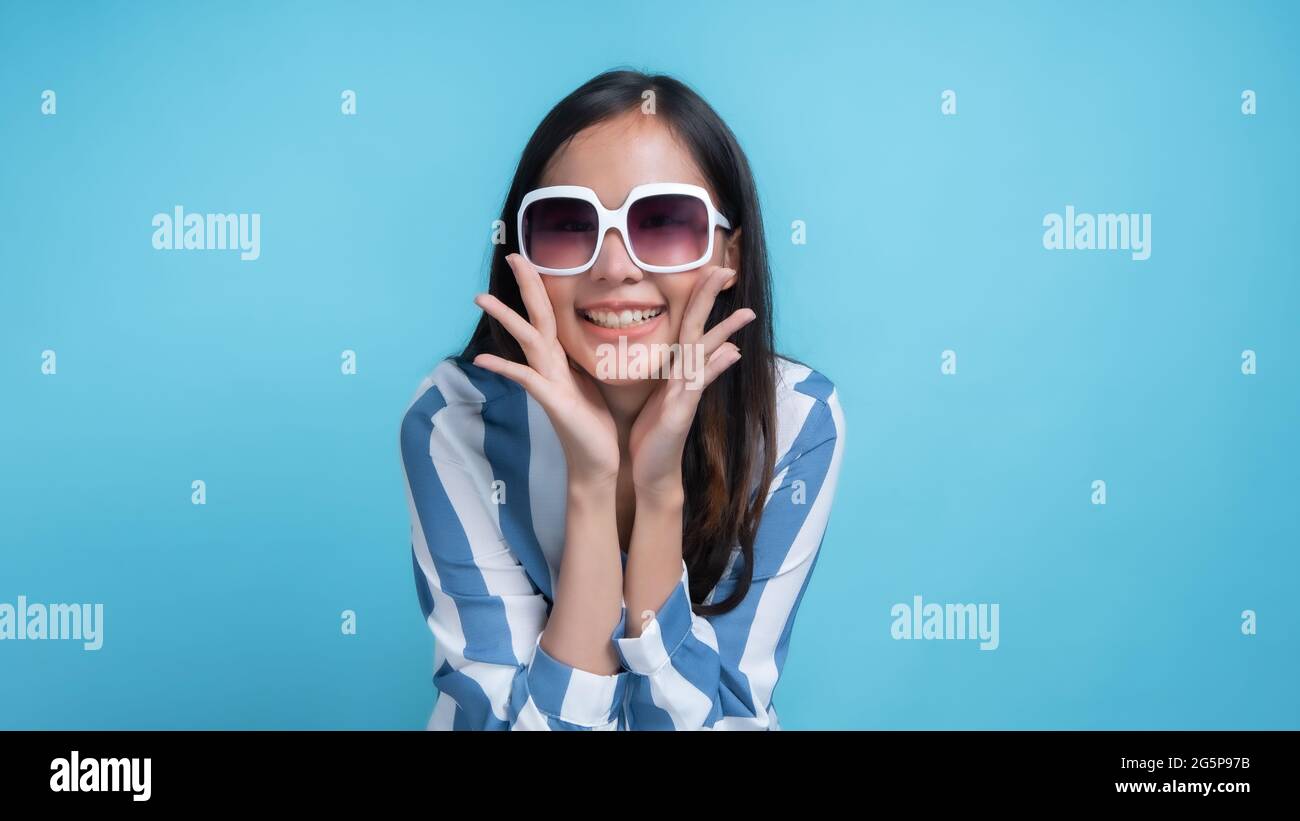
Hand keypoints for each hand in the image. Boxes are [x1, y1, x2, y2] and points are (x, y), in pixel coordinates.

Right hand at [470, 253, 620, 485]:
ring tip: (481, 298)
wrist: (598, 460)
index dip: (541, 285)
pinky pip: (527, 380)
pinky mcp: (553, 402)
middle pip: (537, 316)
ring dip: (506, 318)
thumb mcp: (592, 380)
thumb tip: (584, 334)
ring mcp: (548, 382)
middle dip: (525, 286)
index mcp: (561, 358)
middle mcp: (550, 366)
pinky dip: (506, 368)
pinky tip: (483, 359)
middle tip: (511, 255)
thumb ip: (580, 357)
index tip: (531, 257)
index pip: (550, 313)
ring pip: (527, 342)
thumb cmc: (596, 422)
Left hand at [628, 265, 754, 498]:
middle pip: (699, 330)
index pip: (688, 325)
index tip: (709, 269)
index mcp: (677, 370)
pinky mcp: (683, 411)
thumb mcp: (660, 397)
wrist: (652, 471)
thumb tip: (712, 349)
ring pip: (704, 354)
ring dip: (725, 332)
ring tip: (746, 313)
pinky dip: (715, 367)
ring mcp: (688, 393)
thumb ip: (679, 372)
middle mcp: (687, 377)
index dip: (697, 297)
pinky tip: (732, 352)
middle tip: (728, 270)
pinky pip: (698, 384)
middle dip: (711, 300)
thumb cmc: (652, 434)